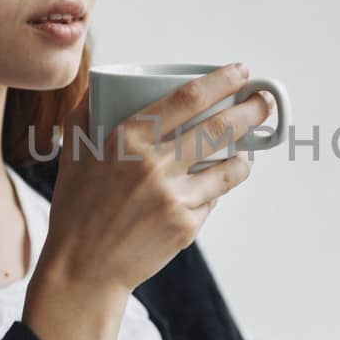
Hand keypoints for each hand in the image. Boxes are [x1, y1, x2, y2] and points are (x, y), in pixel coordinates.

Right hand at [40, 61, 270, 294]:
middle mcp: (154, 165)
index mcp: (127, 138)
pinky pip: (212, 200)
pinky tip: (212, 187)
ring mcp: (174, 197)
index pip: (187, 99)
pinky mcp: (186, 226)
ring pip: (229, 168)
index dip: (221, 81)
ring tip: (248, 151)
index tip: (241, 72)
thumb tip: (104, 83)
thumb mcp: (73, 152)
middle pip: (220, 128)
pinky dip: (215, 191)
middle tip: (265, 101)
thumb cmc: (77, 207)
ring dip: (245, 156)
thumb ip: (87, 112)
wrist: (83, 267)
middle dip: (252, 110)